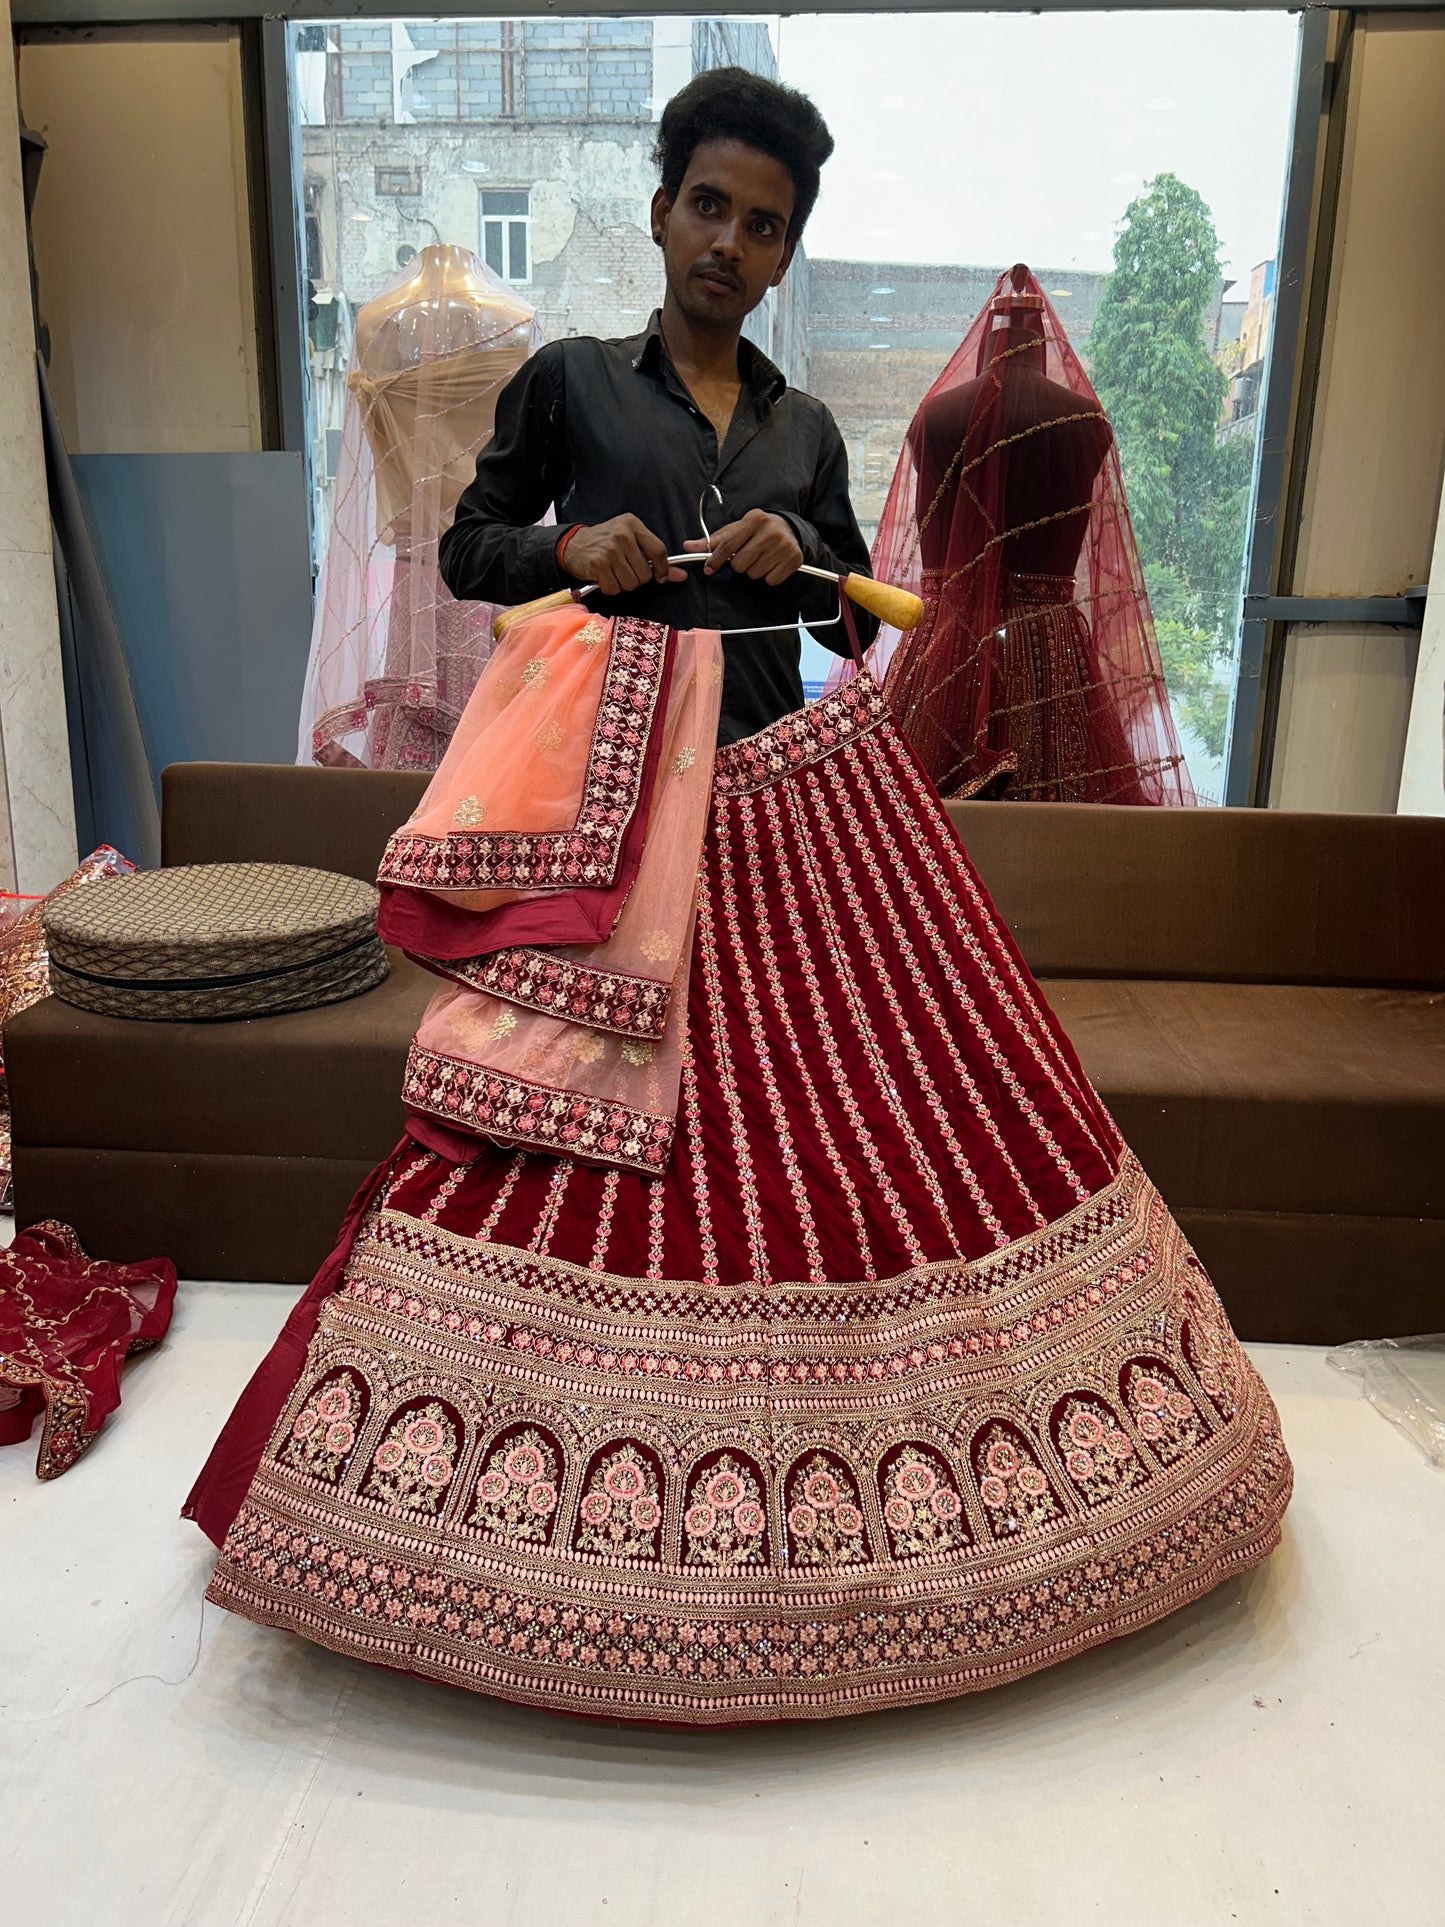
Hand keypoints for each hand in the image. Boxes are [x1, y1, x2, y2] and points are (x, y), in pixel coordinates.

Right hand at [560, 515, 686, 597]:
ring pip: (631, 583)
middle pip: (645, 573)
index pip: (659, 550)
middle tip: (624, 570)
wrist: (573, 545)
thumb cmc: (605, 544)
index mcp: (633, 525)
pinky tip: (603, 576)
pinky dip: (609, 588)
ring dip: (622, 584)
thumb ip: (656, 559)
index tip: (659, 576)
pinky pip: (615, 588)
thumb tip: (680, 575)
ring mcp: (610, 549)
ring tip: (613, 572)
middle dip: (637, 578)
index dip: (662, 569)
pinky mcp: (598, 563)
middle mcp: (622, 534)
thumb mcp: (631, 542)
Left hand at [683, 510, 803, 586]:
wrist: (790, 529)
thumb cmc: (758, 530)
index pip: (729, 545)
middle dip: (739, 564)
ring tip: (760, 558)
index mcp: (754, 519)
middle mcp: (770, 531)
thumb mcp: (736, 530)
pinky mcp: (793, 559)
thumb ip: (713, 540)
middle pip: (739, 564)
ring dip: (753, 570)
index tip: (709, 568)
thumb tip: (688, 546)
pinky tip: (771, 564)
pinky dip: (768, 576)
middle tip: (747, 556)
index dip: (715, 560)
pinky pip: (770, 580)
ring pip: (754, 574)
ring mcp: (783, 546)